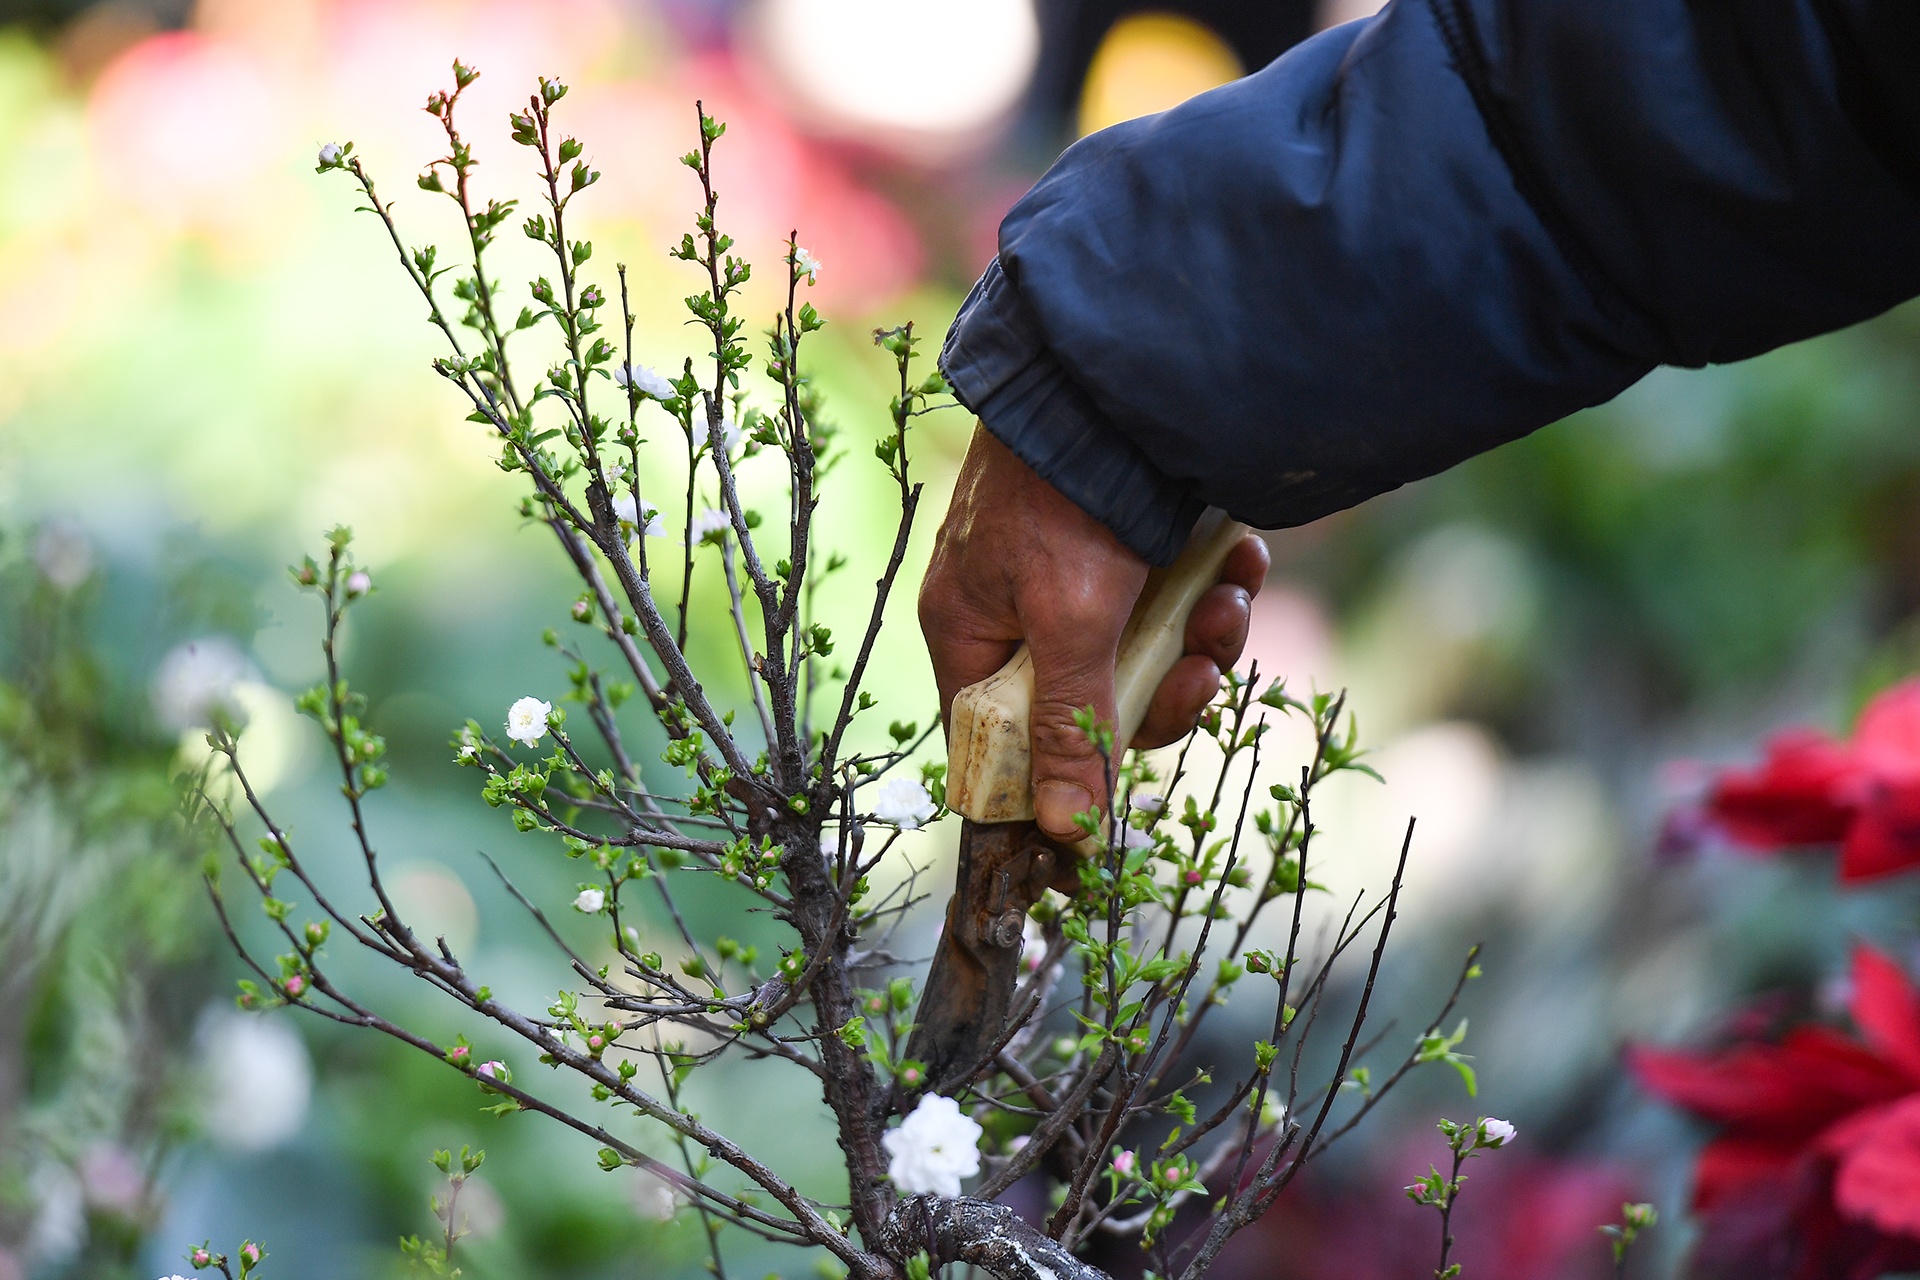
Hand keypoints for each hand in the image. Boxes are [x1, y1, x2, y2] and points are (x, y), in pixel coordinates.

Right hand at [920, 426, 1268, 840]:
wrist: (1114, 382)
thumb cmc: (1066, 500)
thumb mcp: (1071, 625)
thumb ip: (1070, 729)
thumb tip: (1060, 832)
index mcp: (969, 631)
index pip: (998, 741)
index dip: (1057, 775)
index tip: (1111, 799)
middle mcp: (1014, 609)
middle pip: (1092, 704)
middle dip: (1163, 691)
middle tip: (1202, 670)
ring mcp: (1074, 575)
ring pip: (1145, 653)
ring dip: (1201, 640)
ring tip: (1230, 604)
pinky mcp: (1130, 544)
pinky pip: (1174, 599)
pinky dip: (1214, 590)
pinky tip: (1241, 568)